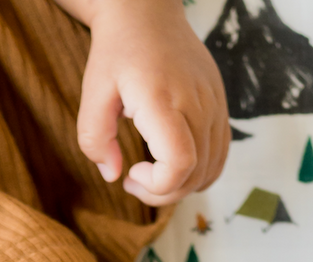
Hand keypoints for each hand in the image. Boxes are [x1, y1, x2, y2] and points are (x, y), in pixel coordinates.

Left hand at [76, 0, 229, 205]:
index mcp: (163, 100)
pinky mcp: (220, 106)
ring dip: (180, 186)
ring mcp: (214, 104)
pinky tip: (173, 165)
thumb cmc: (117, 52)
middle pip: (195, 175)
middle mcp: (197, 103)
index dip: (157, 186)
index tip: (131, 175)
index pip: (180, 164)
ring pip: (210, 170)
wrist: (147, 13)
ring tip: (153, 175)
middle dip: (163, 193)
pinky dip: (199, 173)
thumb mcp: (92, 92)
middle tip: (134, 181)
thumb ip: (94, 139)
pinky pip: (220, 155)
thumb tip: (113, 176)